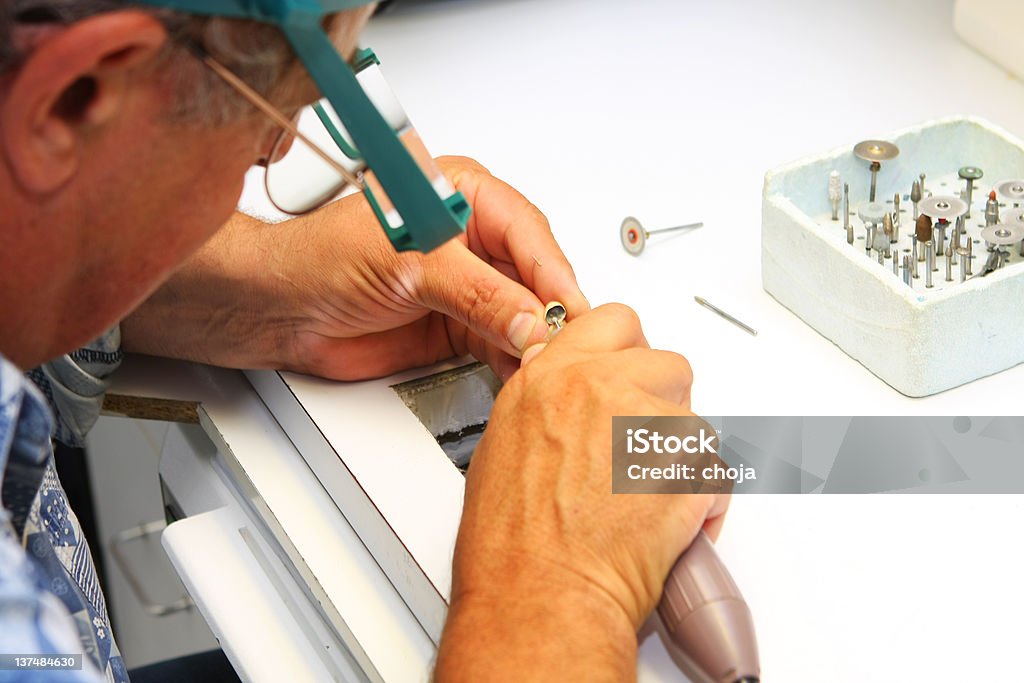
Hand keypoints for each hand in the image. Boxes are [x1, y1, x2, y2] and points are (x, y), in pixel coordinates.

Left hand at [276, 156, 588, 380]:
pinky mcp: (457, 326)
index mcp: (464, 197)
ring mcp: (466, 286)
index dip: (552, 273)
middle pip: (533, 276)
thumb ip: (476, 294)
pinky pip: (500, 344)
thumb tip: (528, 319)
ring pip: (522, 314)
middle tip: (565, 343)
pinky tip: (524, 374)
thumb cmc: (321, 259)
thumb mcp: (409, 265)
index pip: (527, 232)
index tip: (569, 308)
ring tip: (550, 364)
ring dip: (536, 341)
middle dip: (549, 311)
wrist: (280, 310)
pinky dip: (515, 362)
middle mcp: (471, 240)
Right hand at [435, 304, 729, 680]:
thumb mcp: (503, 446)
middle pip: (667, 365)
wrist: (541, 594)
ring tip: (648, 498)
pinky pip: (716, 470)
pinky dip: (703, 499)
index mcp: (550, 379)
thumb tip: (567, 401)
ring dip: (682, 456)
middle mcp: (599, 388)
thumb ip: (544, 406)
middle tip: (643, 446)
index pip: (613, 324)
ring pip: (695, 421)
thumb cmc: (512, 545)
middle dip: (663, 402)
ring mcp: (647, 423)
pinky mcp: (688, 464)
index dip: (628, 350)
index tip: (630, 371)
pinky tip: (669, 522)